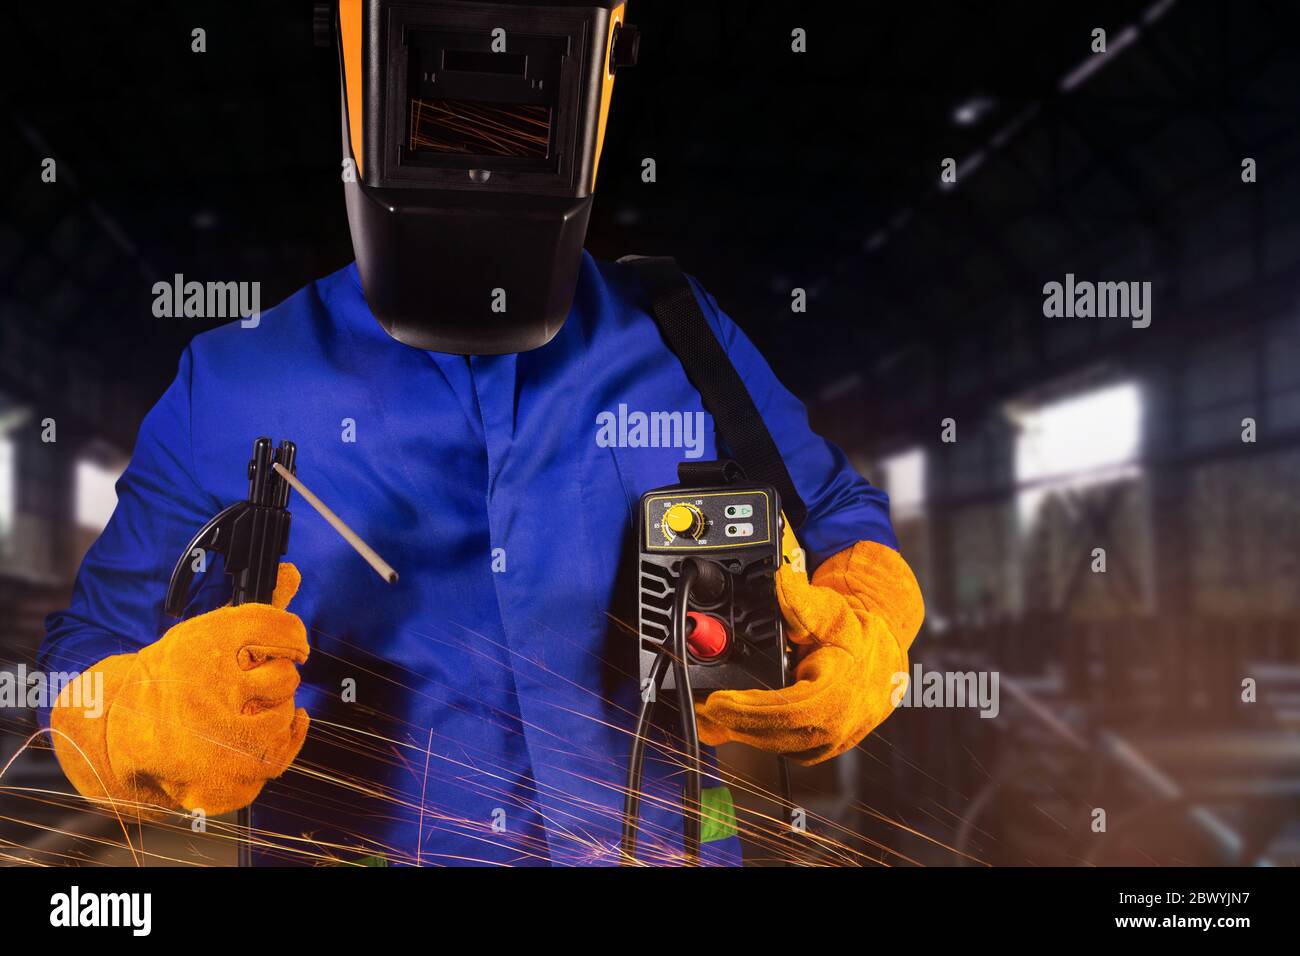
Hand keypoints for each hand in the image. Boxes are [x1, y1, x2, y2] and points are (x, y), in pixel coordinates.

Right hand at [52, 563, 310, 815]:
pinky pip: (275, 761)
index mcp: (202, 644)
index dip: (291, 635)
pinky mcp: (215, 778)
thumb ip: (257, 611)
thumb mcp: (208, 635)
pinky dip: (277, 748)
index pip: (274, 625)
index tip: (293, 645)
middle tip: (254, 686)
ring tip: (253, 712)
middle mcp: (204, 686)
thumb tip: (291, 572)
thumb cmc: (176, 676)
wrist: (120, 730)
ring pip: (282, 719)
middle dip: (278, 681)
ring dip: (279, 715)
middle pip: (284, 677)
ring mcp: (209, 737)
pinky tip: (264, 737)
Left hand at [695, 524, 922, 764]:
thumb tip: (780, 579)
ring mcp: (834, 740)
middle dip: (735, 724)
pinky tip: (735, 725)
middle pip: (779, 735)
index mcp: (842, 690)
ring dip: (743, 734)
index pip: (790, 710)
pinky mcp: (825, 747)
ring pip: (780, 746)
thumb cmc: (853, 631)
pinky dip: (759, 738)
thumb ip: (799, 599)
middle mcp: (841, 722)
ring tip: (709, 718)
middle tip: (701, 711)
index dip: (750, 710)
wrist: (880, 652)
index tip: (718, 703)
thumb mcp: (829, 608)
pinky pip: (787, 749)